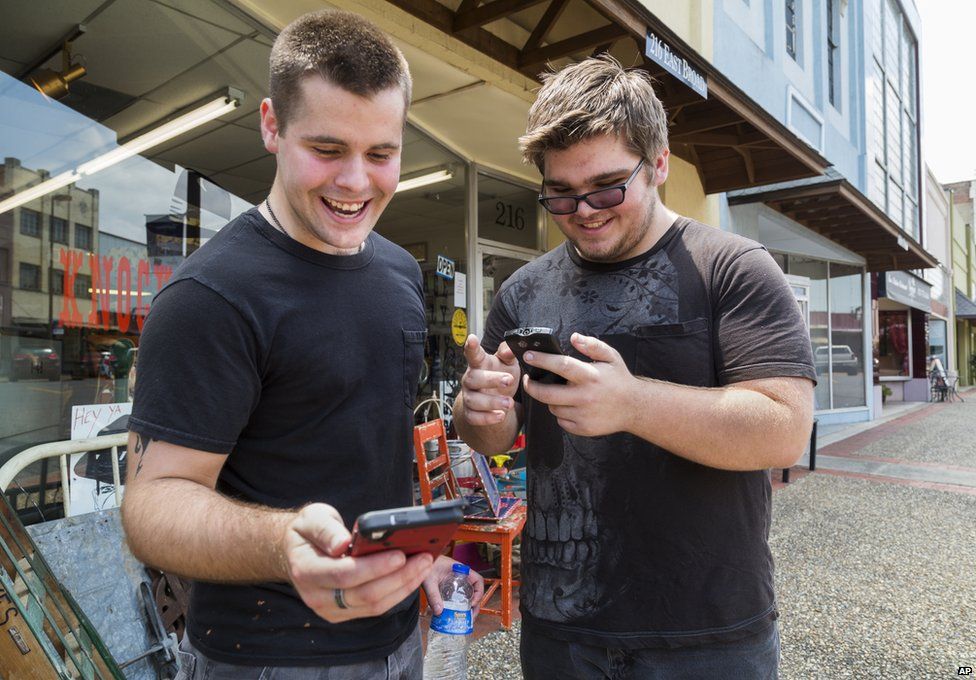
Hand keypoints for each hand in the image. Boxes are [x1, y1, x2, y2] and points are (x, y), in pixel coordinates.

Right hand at [283, 503, 434, 622]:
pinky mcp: (345, 613)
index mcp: (306, 570)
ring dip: (404, 586)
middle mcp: (317, 596)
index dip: (375, 567)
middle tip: (423, 558)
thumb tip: (344, 543)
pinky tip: (413, 576)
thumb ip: (326, 530)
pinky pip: (376, 608)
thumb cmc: (307, 532)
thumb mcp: (311, 519)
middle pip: (365, 594)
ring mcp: (331, 609)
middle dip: (399, 577)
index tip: (400, 555)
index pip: (344, 574)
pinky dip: (398, 592)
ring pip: (374, 605)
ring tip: (424, 565)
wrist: (295, 552)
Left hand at [422, 556, 485, 617]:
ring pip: (467, 595)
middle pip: (474, 591)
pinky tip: (453, 614)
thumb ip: (433, 595)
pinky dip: (458, 606)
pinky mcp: (449, 587)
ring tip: (463, 619)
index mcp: (460, 570)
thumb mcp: (429, 580)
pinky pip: (457, 597)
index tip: (472, 604)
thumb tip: (439, 612)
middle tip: (470, 618)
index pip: (478, 580)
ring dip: (467, 607)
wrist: (419, 561)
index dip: (479, 593)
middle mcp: (461, 576)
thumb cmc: (426, 565)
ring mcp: (456, 582)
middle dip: (474, 605)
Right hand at [459, 334, 519, 425]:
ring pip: (473, 400)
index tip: (472, 338)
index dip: (471, 346)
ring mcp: (469, 397)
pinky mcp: (470, 413)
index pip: (473, 354)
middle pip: (473, 378)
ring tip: (509, 403)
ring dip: (492, 402)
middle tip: (509, 380)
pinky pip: (474, 417)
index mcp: (479, 364)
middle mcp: (470, 379)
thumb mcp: (508, 363)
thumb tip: (511, 348)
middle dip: (491, 379)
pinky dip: (487, 418)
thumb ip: (508, 354)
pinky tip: (500, 416)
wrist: (496, 402)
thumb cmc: (502, 376)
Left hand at [522, 333, 637, 436]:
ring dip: (550, 400)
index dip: (541, 360)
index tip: (528, 356)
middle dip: (532, 386)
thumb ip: (592, 345)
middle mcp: (585, 396)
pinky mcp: (583, 429)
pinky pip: (561, 421)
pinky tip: (570, 406)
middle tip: (528, 379)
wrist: (634, 407)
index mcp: (591, 376)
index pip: (560, 366)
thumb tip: (573, 337)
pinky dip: (561, 413)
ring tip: (558, 392)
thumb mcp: (611, 357)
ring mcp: (583, 415)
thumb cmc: (619, 380)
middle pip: (547, 393)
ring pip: (553, 408)